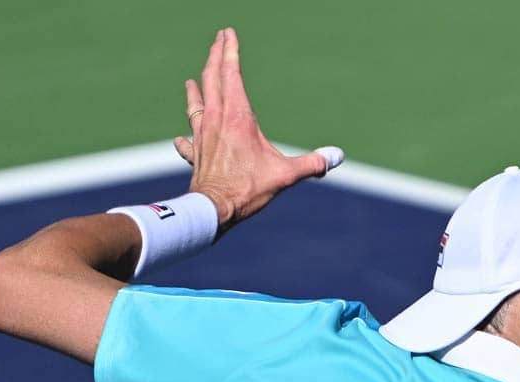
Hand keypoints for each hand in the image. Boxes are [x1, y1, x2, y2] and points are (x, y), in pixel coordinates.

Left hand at [173, 28, 337, 232]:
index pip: (231, 73)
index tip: (228, 33)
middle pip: (211, 78)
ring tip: (192, 81)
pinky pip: (188, 140)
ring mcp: (202, 135)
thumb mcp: (286, 174)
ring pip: (195, 104)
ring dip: (195, 90)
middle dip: (215, 57)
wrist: (213, 209)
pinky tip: (183, 137)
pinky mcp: (195, 152)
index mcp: (237, 116)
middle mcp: (216, 119)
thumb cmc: (248, 189)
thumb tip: (336, 157)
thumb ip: (312, 163)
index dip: (230, 51)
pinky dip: (187, 135)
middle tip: (218, 40)